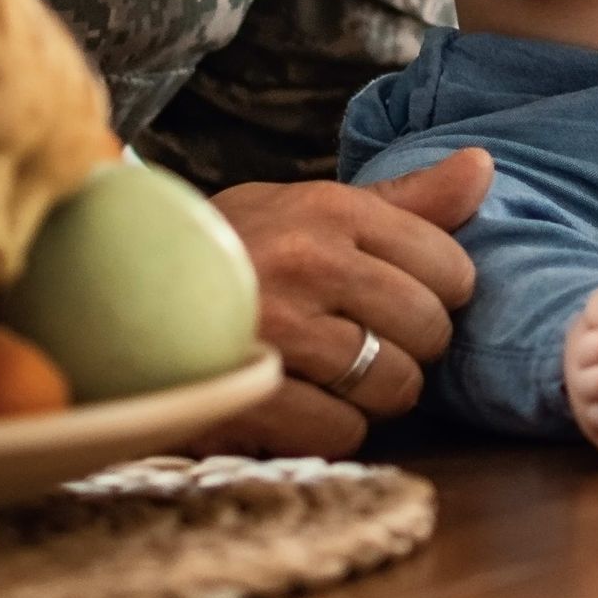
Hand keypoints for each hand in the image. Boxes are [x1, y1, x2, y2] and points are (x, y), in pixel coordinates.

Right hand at [203, 147, 492, 454]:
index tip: (398, 299)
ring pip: (394, 386)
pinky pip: (343, 430)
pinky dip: (327, 429)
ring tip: (326, 373)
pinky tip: (294, 403)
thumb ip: (403, 202)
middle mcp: (310, 261)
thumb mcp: (306, 209)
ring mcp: (279, 329)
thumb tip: (483, 167)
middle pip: (429, 330)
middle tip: (361, 341)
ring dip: (370, 394)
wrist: (113, 299)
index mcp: (330, 210)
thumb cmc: (230, 254)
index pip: (450, 267)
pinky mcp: (251, 394)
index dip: (437, 294)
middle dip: (408, 347)